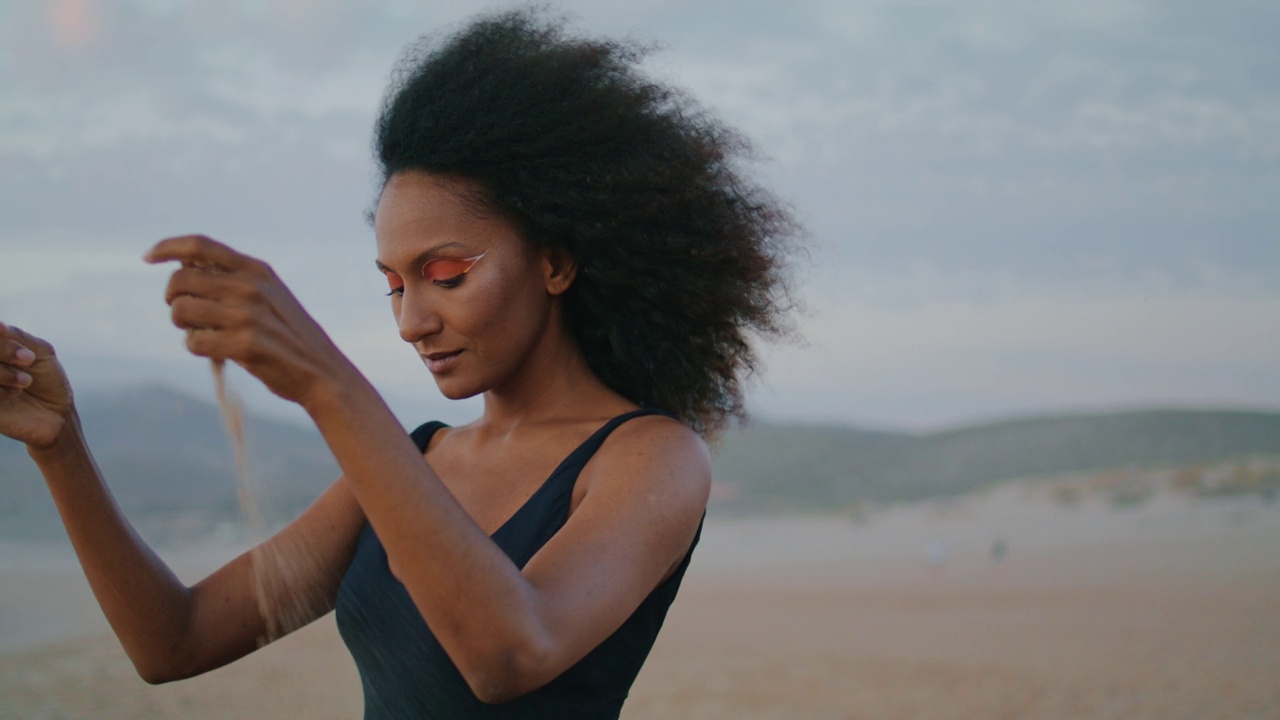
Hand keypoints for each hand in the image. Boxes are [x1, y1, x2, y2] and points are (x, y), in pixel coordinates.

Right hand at [0, 323, 73, 448]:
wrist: (56, 415)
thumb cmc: (48, 381)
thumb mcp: (40, 352)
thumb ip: (17, 337)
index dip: (4, 343)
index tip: (29, 355)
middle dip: (5, 350)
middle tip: (29, 360)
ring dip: (3, 373)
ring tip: (25, 382)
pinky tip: (14, 395)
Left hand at [145, 235, 355, 407]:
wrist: (322, 372)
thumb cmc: (288, 335)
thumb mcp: (269, 295)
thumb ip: (234, 280)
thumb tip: (182, 271)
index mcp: (256, 269)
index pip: (199, 246)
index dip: (167, 247)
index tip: (148, 257)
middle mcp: (250, 287)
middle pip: (180, 280)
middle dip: (172, 299)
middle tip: (185, 314)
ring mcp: (247, 315)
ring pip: (181, 311)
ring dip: (183, 326)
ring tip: (203, 334)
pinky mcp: (244, 345)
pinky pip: (193, 342)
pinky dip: (197, 348)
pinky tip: (216, 352)